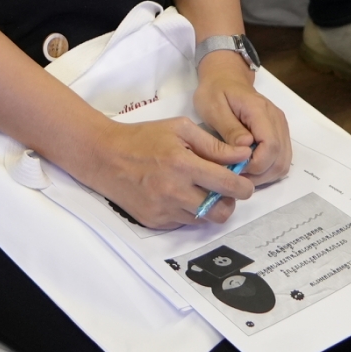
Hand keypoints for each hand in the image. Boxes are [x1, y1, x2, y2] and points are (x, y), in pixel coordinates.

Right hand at [79, 114, 257, 228]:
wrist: (105, 157)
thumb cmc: (143, 138)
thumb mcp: (179, 128)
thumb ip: (213, 144)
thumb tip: (242, 156)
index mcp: (183, 165)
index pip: (228, 185)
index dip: (244, 186)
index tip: (245, 183)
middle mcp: (175, 192)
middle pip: (220, 212)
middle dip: (230, 202)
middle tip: (224, 190)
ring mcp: (164, 210)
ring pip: (203, 220)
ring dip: (208, 207)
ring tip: (199, 190)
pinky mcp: (155, 222)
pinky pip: (183, 223)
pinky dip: (188, 211)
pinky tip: (178, 195)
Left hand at [193, 52, 291, 185]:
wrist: (225, 78)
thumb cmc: (215, 92)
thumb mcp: (213, 107)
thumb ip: (229, 128)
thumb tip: (246, 147)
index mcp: (260, 111)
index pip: (271, 145)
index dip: (256, 164)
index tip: (235, 169)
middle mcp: (276, 120)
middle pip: (281, 158)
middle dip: (260, 174)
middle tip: (236, 176)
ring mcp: (280, 127)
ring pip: (284, 162)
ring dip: (265, 175)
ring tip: (242, 174)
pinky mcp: (279, 133)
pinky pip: (281, 158)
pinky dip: (268, 169)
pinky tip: (250, 168)